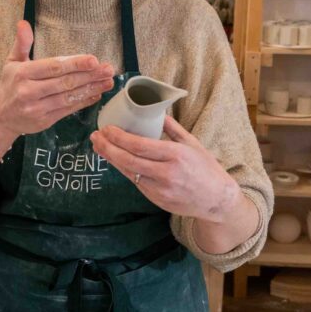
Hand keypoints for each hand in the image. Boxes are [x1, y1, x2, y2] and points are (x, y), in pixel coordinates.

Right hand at [0, 21, 114, 139]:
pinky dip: (84, 102)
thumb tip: (24, 23)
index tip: (94, 60)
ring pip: (69, 97)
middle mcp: (29, 91)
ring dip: (91, 89)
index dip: (75, 64)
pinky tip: (97, 94)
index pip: (53, 67)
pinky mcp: (44, 121)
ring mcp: (37, 108)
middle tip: (108, 69)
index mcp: (22, 73)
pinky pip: (68, 110)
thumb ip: (21, 43)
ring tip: (108, 81)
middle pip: (65, 82)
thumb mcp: (11, 62)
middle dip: (89, 76)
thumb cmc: (9, 85)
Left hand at [90, 115, 241, 222]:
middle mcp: (166, 173)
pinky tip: (116, 160)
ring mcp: (160, 189)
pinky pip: (136, 182)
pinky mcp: (156, 200)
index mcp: (175, 154)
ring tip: (99, 147)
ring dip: (111, 159)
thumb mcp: (193, 143)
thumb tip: (156, 111)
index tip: (106, 128)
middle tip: (95, 137)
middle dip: (108, 148)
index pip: (139, 145)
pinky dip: (125, 170)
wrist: (216, 199)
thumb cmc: (206, 168)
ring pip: (129, 172)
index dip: (119, 137)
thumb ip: (172, 128)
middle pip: (128, 160)